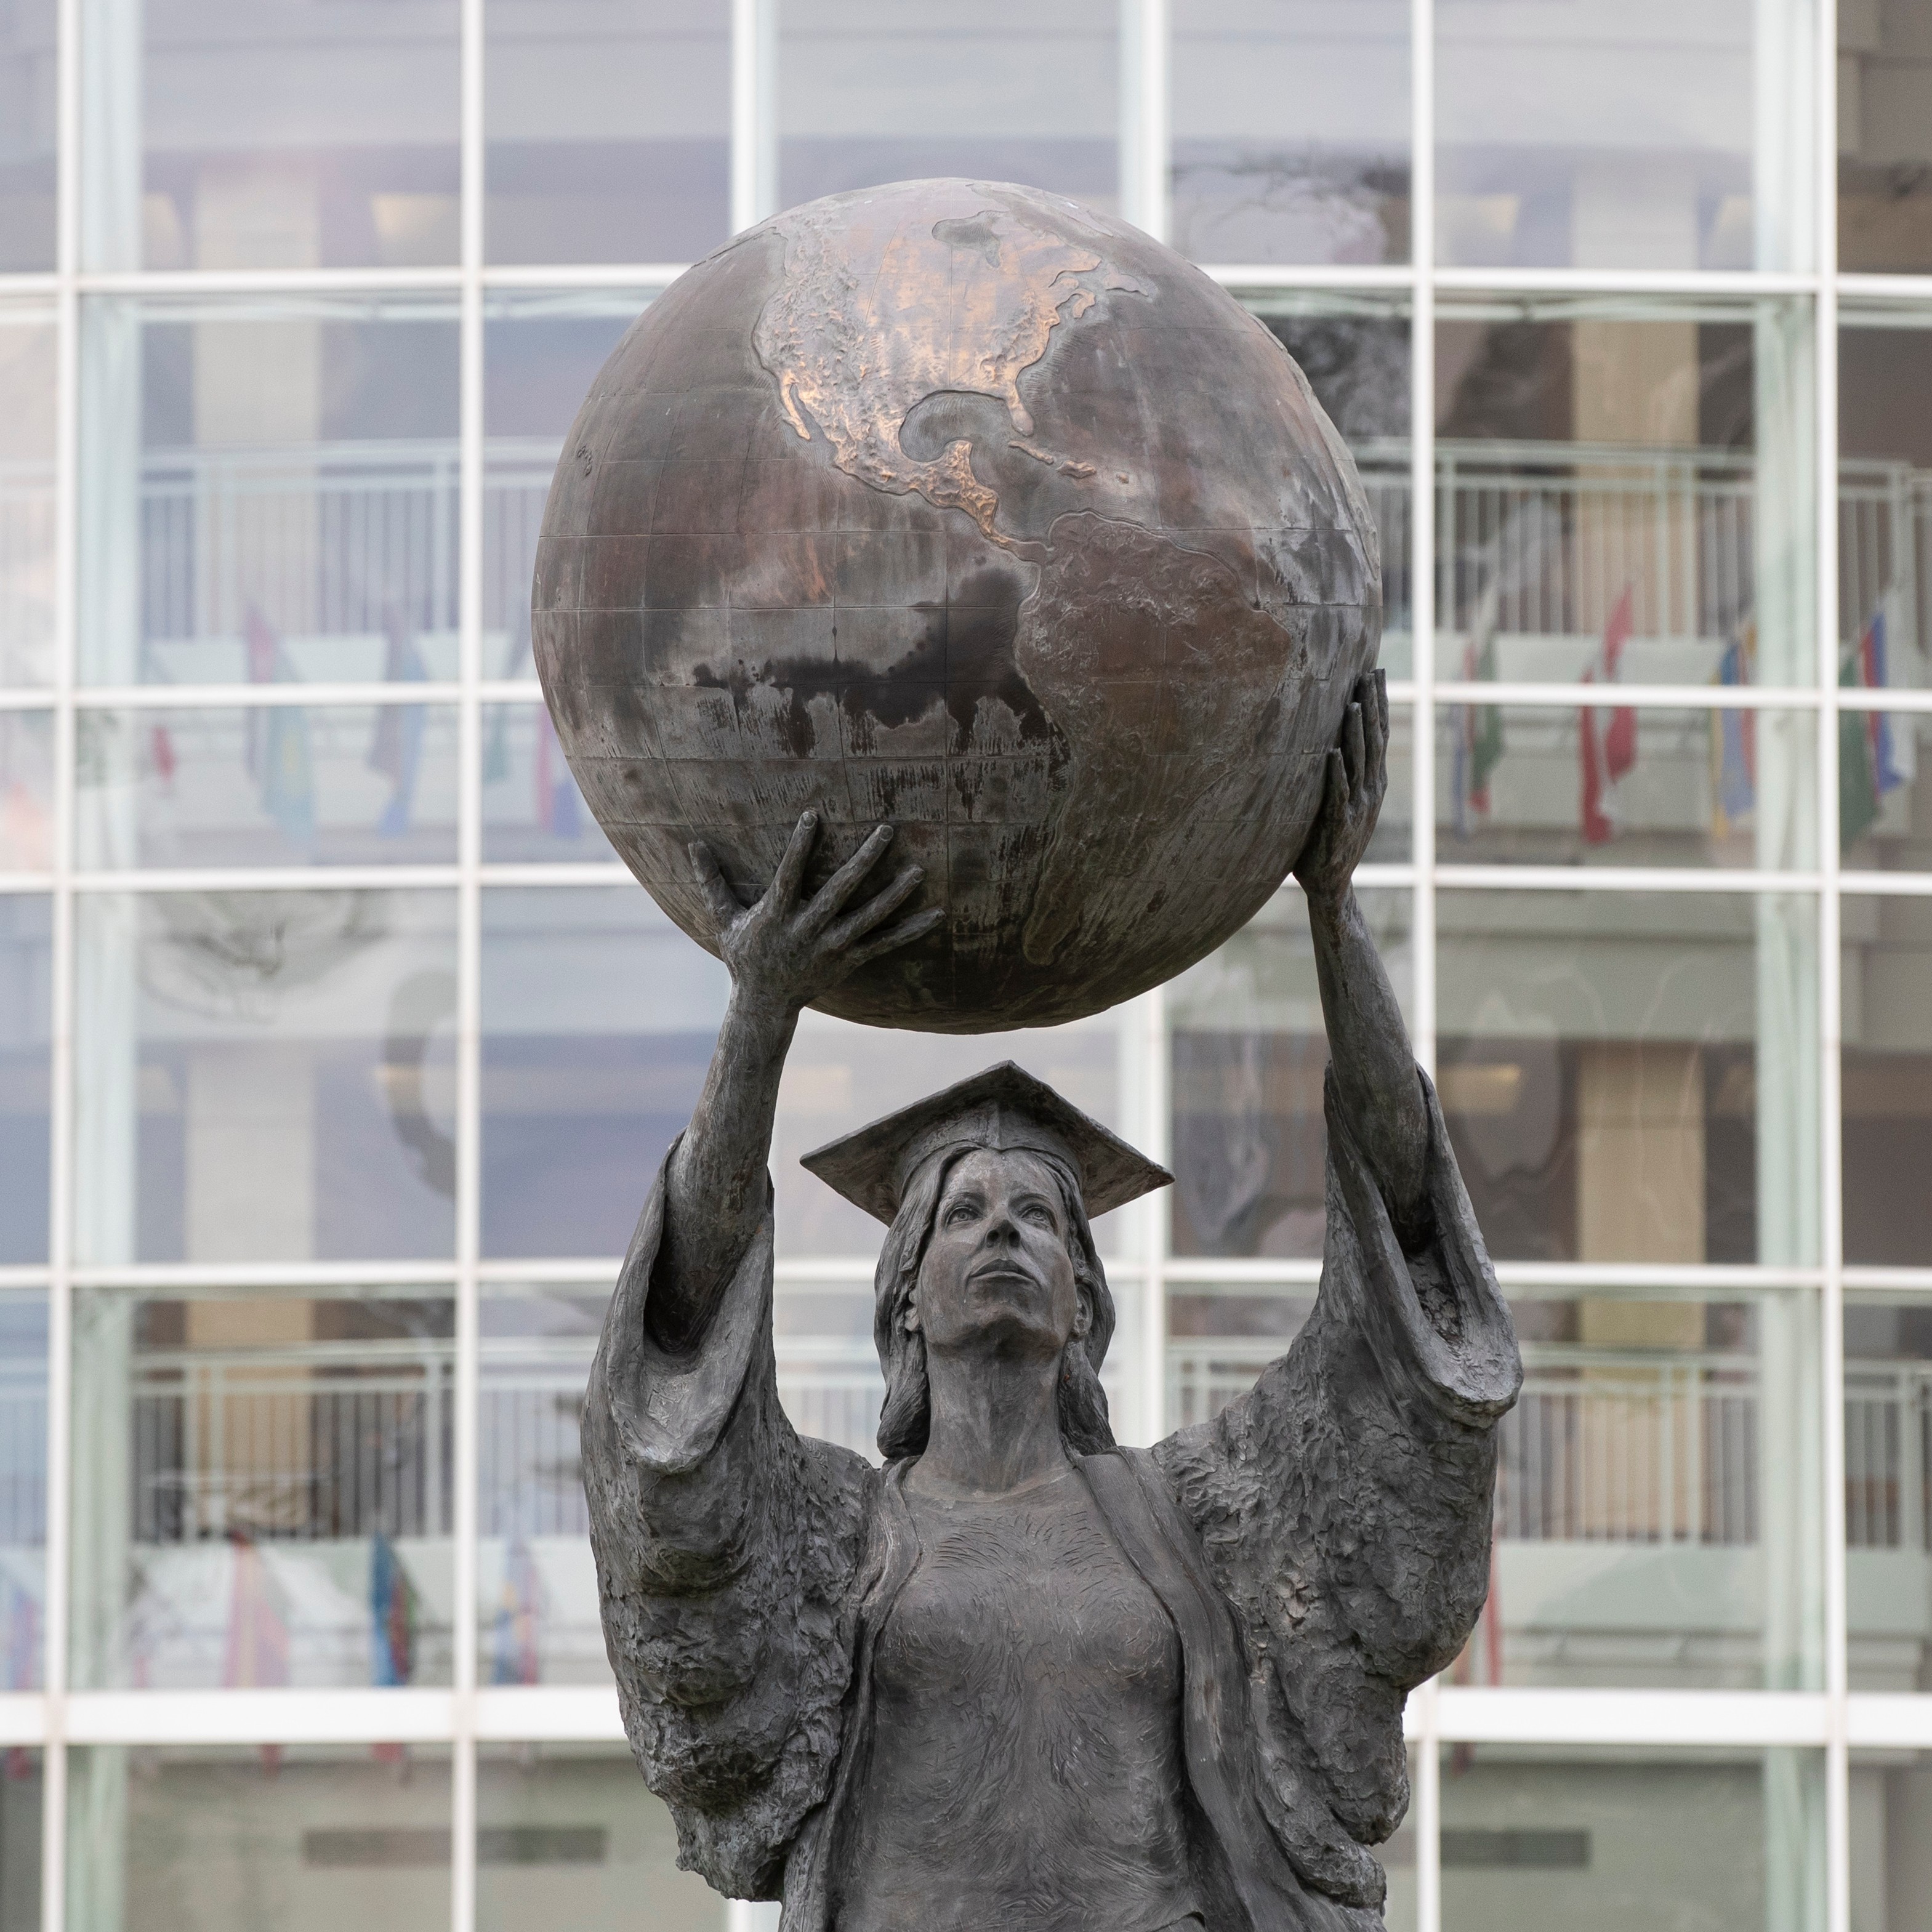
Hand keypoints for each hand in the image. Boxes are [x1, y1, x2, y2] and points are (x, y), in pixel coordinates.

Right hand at [691, 812, 941, 1018]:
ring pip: (868, 918)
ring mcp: (832, 947)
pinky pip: (885, 944)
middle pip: (840, 891)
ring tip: (919, 871)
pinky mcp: (849, 960)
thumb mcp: (722, 920)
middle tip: (886, 831)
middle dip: (864, 861)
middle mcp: (807, 931)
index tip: (814, 815)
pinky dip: (911, 931)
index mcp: (776, 916)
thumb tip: (693, 845)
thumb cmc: (743, 956)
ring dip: (894, 894)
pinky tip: (936, 916)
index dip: (800, 846)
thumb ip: (711, 882)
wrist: (764, 1004)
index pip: (789, 875)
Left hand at [1294, 669, 1387, 910]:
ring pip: (1359, 763)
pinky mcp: (1340, 825)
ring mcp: (1358, 807)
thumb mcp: (1341, 802)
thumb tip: (1331, 738)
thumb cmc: (1328, 840)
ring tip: (1352, 705)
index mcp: (1373, 782)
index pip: (1380, 734)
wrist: (1331, 884)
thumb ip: (1341, 774)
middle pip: (1374, 741)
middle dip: (1372, 706)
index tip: (1376, 672)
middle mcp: (1371, 790)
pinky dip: (1336, 773)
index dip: (1380, 703)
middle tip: (1368, 674)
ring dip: (1355, 734)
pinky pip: (1338, 794)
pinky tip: (1332, 753)